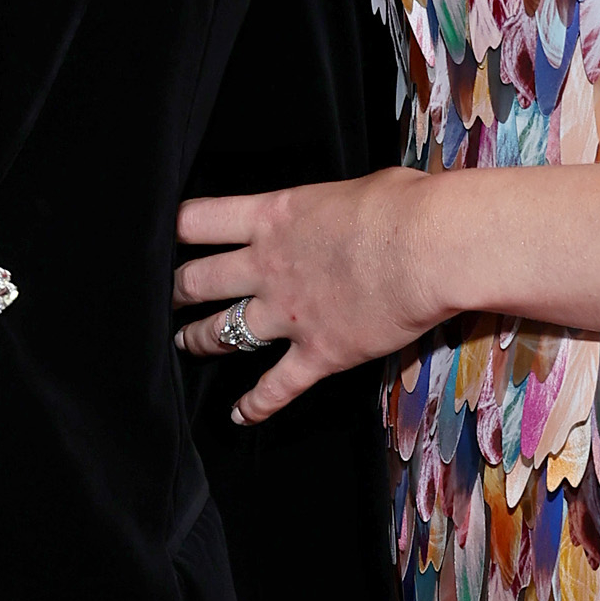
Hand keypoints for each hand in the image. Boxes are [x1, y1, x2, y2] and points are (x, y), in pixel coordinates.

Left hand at [175, 168, 434, 424]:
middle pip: (199, 280)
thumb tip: (345, 209)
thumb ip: (332, 206)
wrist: (432, 249)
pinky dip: (255, 404)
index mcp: (274, 218)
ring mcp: (287, 314)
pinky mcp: (318, 353)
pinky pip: (275, 387)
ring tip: (187, 344)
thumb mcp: (357, 186)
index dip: (175, 229)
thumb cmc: (405, 207)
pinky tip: (240, 414)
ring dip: (199, 340)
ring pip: (222, 332)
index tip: (167, 236)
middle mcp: (268, 266)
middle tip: (171, 297)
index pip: (199, 220)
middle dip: (178, 291)